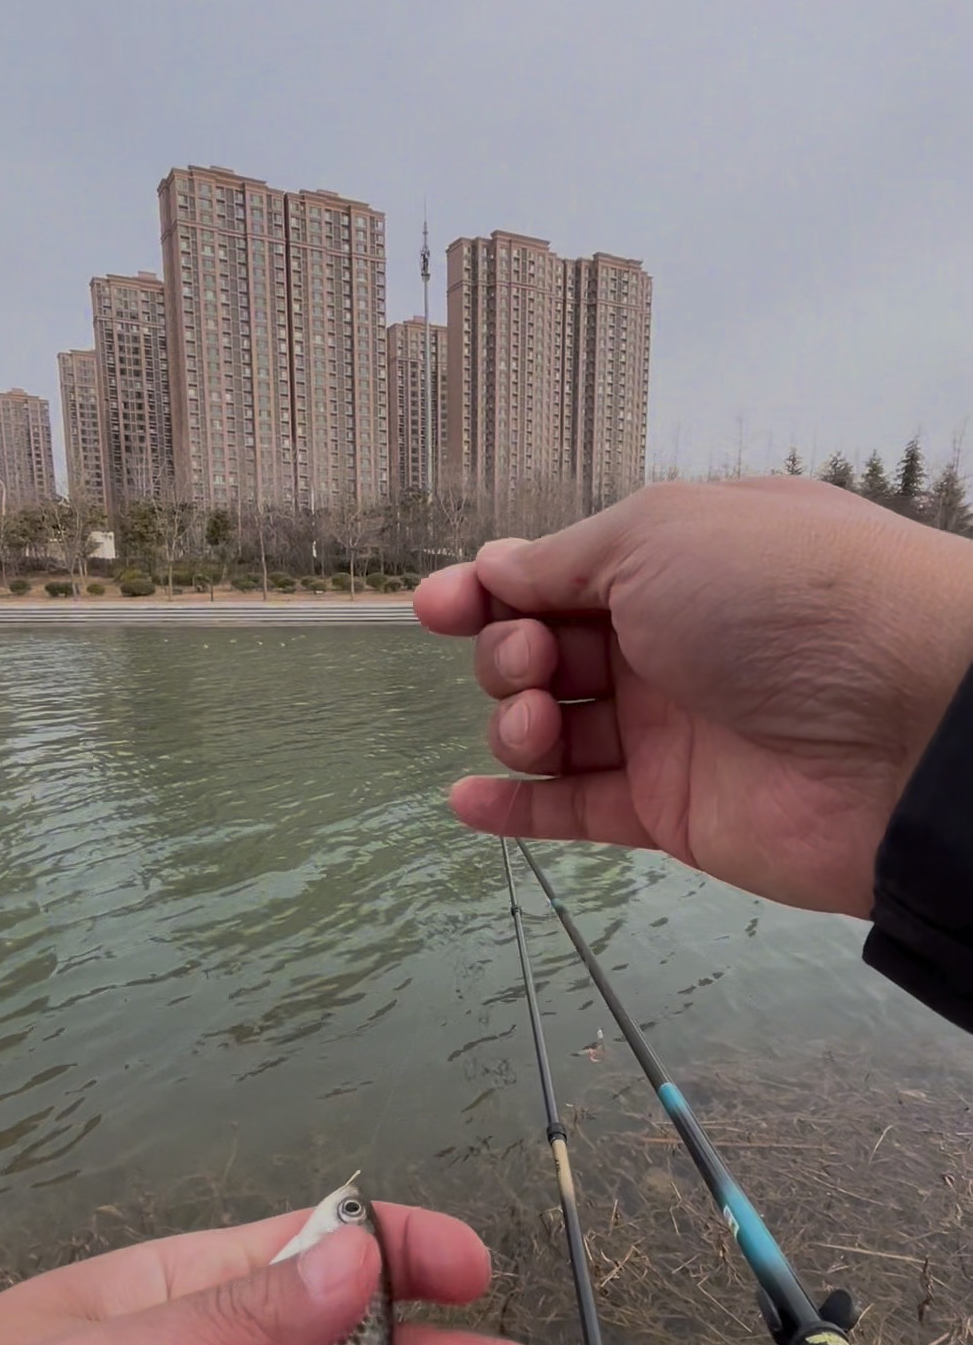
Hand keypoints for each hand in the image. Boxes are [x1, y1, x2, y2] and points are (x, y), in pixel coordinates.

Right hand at [415, 476, 972, 914]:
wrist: (904, 724)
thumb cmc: (795, 599)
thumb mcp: (662, 533)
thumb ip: (566, 559)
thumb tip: (497, 567)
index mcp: (676, 561)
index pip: (558, 573)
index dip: (491, 588)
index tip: (440, 606)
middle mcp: (673, 641)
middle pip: (545, 649)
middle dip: (508, 652)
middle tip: (532, 662)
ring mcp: (674, 729)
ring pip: (553, 731)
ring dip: (513, 726)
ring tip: (535, 724)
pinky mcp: (676, 811)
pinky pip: (579, 811)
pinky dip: (517, 809)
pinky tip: (468, 801)